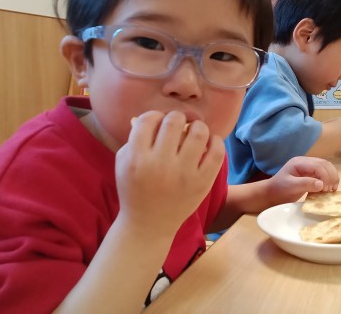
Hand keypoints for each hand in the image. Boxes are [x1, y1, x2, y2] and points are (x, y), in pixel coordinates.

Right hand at [114, 111, 224, 236]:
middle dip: (176, 118)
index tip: (157, 124)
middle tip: (177, 126)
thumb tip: (157, 116)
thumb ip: (135, 137)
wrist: (148, 225)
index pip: (148, 119)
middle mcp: (160, 164)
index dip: (154, 116)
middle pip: (174, 121)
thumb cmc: (135, 189)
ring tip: (194, 132)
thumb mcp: (123, 162)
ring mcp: (183, 174)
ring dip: (197, 127)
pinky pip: (217, 152)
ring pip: (198, 132)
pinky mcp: (202, 183)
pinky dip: (215, 141)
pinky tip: (209, 143)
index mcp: (137, 158)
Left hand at [264, 156, 338, 206]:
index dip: (325, 176)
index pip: (318, 165)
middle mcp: (305, 162)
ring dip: (332, 177)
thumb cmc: (280, 189)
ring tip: (332, 189)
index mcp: (299, 162)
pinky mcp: (311, 174)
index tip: (325, 189)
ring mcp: (309, 168)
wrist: (273, 193)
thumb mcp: (291, 186)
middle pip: (324, 164)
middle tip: (330, 190)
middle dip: (330, 176)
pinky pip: (324, 174)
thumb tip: (321, 184)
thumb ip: (305, 184)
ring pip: (326, 168)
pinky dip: (329, 180)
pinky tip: (329, 189)